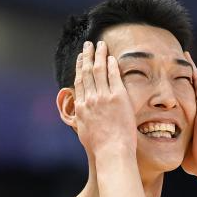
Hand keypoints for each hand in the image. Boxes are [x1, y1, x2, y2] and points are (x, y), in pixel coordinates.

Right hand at [73, 40, 137, 154]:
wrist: (111, 151)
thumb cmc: (100, 148)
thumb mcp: (84, 133)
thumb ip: (83, 122)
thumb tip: (81, 119)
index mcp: (81, 108)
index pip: (79, 82)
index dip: (79, 68)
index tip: (80, 59)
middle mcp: (90, 99)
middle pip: (86, 72)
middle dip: (87, 56)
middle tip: (87, 45)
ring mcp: (103, 97)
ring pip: (98, 70)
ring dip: (99, 55)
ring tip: (100, 44)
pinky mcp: (117, 97)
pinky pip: (113, 76)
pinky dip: (111, 65)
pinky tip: (111, 57)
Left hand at [181, 51, 196, 177]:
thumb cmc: (195, 161)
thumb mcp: (182, 146)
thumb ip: (175, 141)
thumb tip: (162, 145)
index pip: (190, 97)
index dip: (184, 85)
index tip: (175, 74)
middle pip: (195, 86)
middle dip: (189, 72)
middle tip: (181, 57)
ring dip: (192, 69)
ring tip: (186, 55)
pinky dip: (195, 73)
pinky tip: (189, 62)